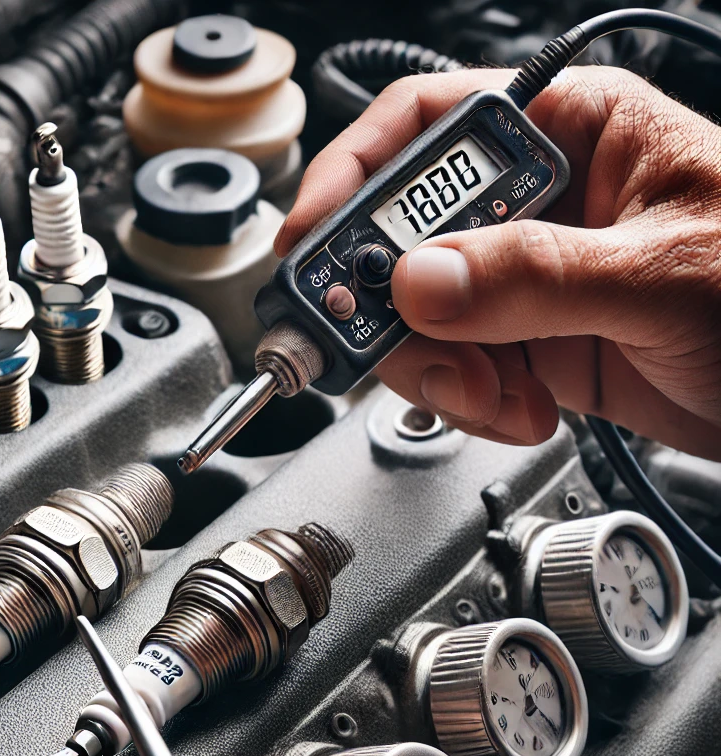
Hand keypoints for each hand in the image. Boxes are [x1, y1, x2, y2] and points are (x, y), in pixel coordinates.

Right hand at [277, 66, 720, 458]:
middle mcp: (536, 207)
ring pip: (416, 317)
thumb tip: (421, 280)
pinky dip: (469, 402)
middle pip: (403, 236)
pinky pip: (453, 370)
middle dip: (391, 302)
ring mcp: (525, 284)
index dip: (355, 176)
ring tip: (494, 391)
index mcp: (574, 135)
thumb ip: (534, 276)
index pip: (431, 127)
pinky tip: (523, 408)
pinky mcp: (527, 348)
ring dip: (436, 368)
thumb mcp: (662, 275)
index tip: (312, 240)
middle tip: (386, 344)